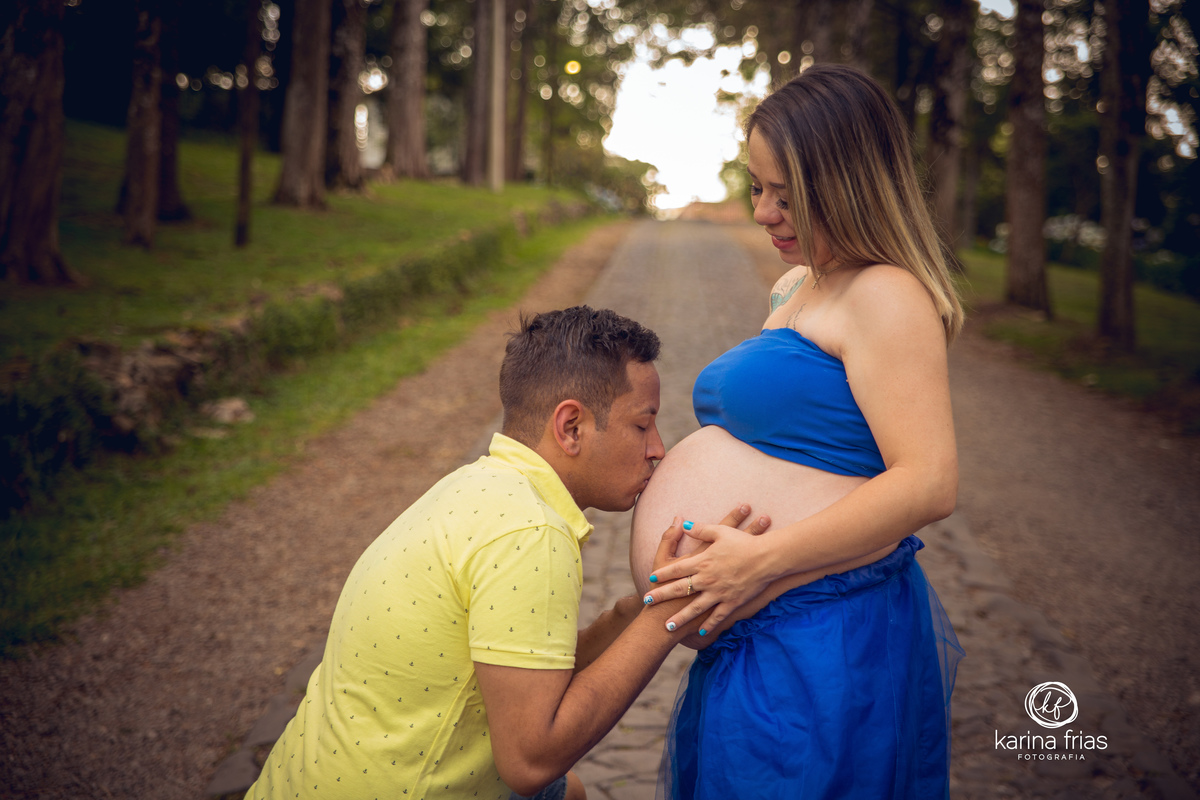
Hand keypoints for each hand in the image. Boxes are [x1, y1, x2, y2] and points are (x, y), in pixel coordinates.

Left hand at [643, 506, 770, 636]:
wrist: (767, 558)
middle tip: (648, 602)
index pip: (677, 569)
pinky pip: (717, 616)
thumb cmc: (744, 543)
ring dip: (680, 618)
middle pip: (680, 589)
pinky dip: (708, 625)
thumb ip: (700, 529)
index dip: (663, 574)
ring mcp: (719, 593)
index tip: (651, 579)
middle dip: (662, 596)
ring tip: (667, 626)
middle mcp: (707, 579)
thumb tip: (683, 523)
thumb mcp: (720, 531)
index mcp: (703, 562)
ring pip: (695, 608)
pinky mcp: (731, 603)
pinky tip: (700, 632)